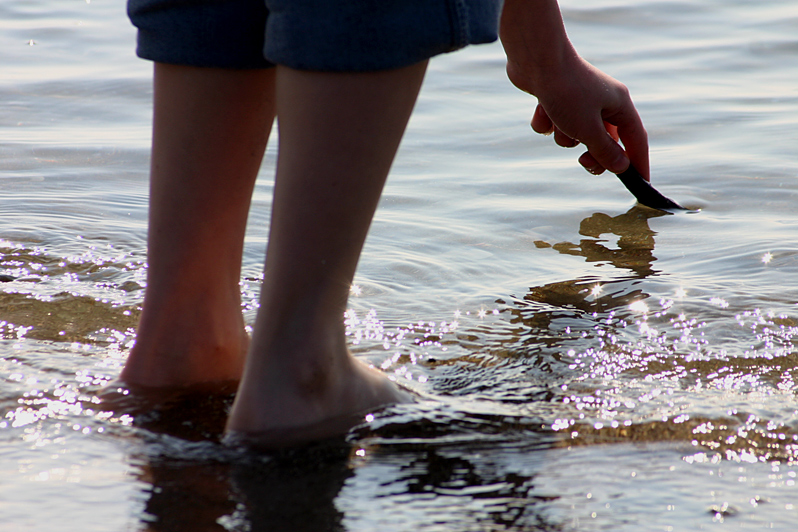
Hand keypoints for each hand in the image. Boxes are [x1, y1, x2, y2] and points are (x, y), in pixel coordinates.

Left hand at [522, 55, 648, 178]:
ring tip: (557, 120)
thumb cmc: (566, 92)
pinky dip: (547, 123)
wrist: (535, 60)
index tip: (641, 183)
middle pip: (605, 141)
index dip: (639, 162)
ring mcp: (578, 100)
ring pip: (575, 135)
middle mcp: (602, 101)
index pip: (636, 139)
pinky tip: (541, 109)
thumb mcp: (588, 129)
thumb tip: (621, 167)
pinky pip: (554, 124)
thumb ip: (605, 152)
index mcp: (619, 104)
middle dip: (592, 154)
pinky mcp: (555, 100)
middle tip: (583, 163)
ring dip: (564, 135)